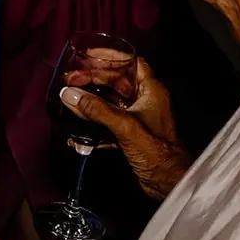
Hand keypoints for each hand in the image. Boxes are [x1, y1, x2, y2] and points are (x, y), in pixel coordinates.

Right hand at [60, 56, 190, 199]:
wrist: (169, 183)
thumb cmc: (158, 154)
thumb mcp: (125, 126)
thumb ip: (97, 109)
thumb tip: (70, 94)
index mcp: (151, 91)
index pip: (132, 62)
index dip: (111, 56)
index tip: (88, 55)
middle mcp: (144, 101)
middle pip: (116, 80)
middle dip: (92, 78)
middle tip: (70, 80)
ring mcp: (137, 117)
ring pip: (109, 100)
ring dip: (89, 99)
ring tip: (70, 99)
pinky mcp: (130, 134)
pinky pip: (107, 120)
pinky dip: (92, 120)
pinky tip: (77, 130)